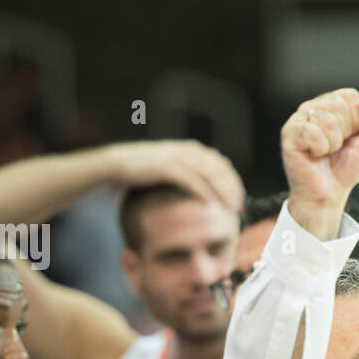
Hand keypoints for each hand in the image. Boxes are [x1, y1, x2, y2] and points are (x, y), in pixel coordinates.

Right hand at [105, 140, 243, 211]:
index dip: (234, 181)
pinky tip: (211, 205)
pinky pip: (190, 180)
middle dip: (232, 188)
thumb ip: (190, 172)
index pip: (221, 164)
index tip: (241, 198)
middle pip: (219, 169)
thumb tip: (208, 185)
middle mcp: (187, 151)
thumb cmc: (145, 171)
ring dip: (222, 191)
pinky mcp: (166, 167)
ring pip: (208, 174)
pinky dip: (203, 192)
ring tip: (230, 208)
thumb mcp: (171, 168)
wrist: (118, 164)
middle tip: (239, 206)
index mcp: (191, 150)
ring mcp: (177, 157)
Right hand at [280, 89, 358, 237]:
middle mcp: (315, 107)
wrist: (329, 193)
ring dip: (333, 143)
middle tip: (338, 147)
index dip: (357, 118)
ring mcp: (300, 118)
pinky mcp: (289, 132)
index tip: (353, 134)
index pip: (351, 96)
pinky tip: (314, 154)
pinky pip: (313, 133)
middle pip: (340, 105)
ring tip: (326, 153)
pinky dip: (320, 148)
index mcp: (333, 104)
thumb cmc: (344, 167)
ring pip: (328, 120)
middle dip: (346, 132)